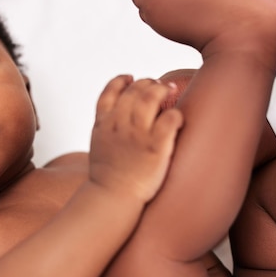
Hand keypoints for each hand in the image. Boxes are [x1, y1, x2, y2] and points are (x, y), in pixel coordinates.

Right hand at [89, 75, 182, 201]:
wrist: (111, 198)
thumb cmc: (107, 178)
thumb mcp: (97, 146)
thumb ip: (107, 129)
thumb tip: (117, 120)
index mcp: (103, 124)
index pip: (110, 92)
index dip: (121, 80)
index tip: (131, 78)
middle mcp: (119, 124)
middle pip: (134, 90)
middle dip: (147, 83)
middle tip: (158, 85)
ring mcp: (137, 134)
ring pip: (151, 97)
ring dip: (161, 89)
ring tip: (169, 89)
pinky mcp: (156, 146)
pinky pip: (170, 118)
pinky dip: (175, 113)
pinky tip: (178, 118)